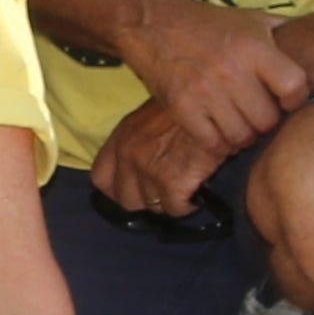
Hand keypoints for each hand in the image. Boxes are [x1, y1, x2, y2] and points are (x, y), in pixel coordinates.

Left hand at [85, 100, 238, 222]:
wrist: (212, 105)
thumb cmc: (187, 106)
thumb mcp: (151, 115)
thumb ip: (138, 140)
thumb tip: (139, 166)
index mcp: (121, 137)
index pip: (101, 179)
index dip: (117, 189)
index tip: (134, 189)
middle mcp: (128, 155)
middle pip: (125, 199)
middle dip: (146, 199)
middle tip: (166, 190)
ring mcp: (147, 170)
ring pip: (153, 206)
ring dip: (169, 201)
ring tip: (184, 187)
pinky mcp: (171, 183)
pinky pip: (175, 209)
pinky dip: (187, 205)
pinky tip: (196, 192)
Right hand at [113, 0, 305, 158]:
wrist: (152, 23)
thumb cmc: (207, 23)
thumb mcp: (250, 18)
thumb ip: (283, 31)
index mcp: (253, 47)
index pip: (294, 88)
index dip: (295, 100)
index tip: (286, 99)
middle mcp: (231, 70)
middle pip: (267, 120)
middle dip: (266, 122)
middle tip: (258, 115)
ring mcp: (205, 92)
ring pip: (241, 137)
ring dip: (242, 135)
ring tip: (238, 124)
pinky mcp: (182, 108)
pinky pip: (212, 143)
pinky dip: (218, 143)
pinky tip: (218, 130)